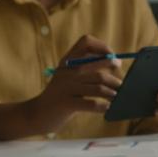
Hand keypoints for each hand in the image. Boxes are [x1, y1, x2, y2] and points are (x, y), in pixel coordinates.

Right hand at [0, 35, 120, 138]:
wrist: (37, 115)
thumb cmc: (61, 96)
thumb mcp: (69, 77)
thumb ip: (85, 68)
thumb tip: (115, 61)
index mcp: (67, 61)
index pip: (86, 41)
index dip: (102, 47)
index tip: (113, 57)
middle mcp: (67, 71)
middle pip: (98, 68)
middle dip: (114, 77)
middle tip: (120, 85)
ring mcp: (66, 87)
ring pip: (98, 87)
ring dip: (112, 93)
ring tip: (117, 98)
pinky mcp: (66, 103)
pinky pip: (92, 103)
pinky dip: (103, 107)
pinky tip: (106, 109)